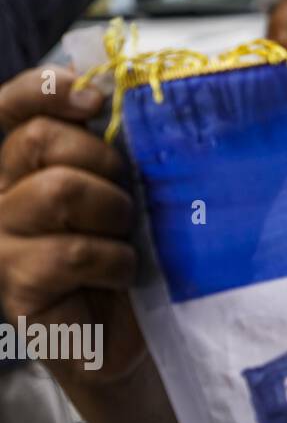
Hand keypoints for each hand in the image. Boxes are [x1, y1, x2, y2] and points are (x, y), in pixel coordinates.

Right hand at [0, 66, 140, 384]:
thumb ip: (113, 145)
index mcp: (25, 165)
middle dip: (101, 160)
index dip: (44, 90)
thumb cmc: (135, 250)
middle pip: (39, 140)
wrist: (137, 332)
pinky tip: (121, 276)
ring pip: (58, 191)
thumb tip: (116, 90)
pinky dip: (115, 261)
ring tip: (125, 239)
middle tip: (128, 198)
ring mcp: (1, 243)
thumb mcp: (128, 187)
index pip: (12, 108)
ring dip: (112, 213)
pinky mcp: (17, 286)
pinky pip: (73, 252)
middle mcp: (1, 197)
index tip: (95, 101)